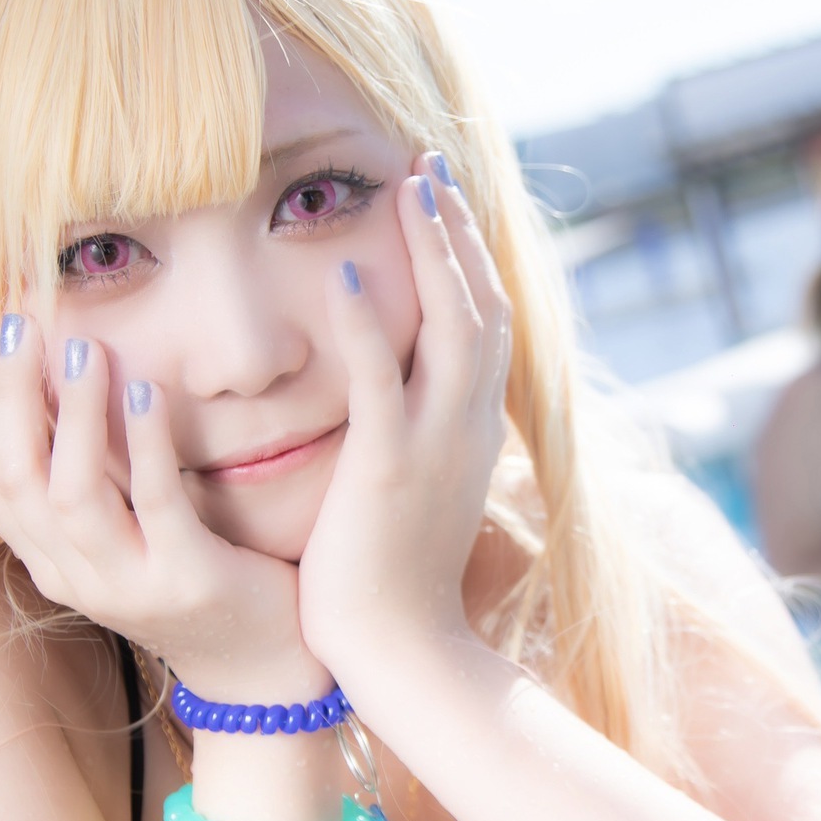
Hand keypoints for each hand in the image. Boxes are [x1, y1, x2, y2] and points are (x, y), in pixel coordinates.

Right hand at [0, 314, 328, 697]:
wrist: (259, 661)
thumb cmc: (189, 572)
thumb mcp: (121, 528)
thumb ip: (87, 474)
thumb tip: (50, 380)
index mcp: (50, 560)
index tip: (1, 342)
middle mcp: (74, 577)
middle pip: (13, 481)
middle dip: (11, 397)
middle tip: (27, 328)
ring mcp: (127, 585)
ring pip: (71, 495)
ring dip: (73, 414)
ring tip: (86, 351)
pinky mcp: (186, 580)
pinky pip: (154, 503)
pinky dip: (144, 443)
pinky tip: (146, 390)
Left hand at [298, 154, 510, 688]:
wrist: (402, 652)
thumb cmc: (395, 580)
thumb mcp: (418, 495)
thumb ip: (416, 439)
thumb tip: (401, 403)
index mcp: (472, 430)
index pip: (482, 324)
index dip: (467, 260)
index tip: (442, 205)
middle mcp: (468, 426)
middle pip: (480, 304)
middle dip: (458, 232)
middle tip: (432, 168)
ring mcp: (435, 444)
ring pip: (450, 324)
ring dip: (431, 250)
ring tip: (408, 187)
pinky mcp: (388, 469)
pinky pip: (380, 380)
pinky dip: (363, 323)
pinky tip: (339, 271)